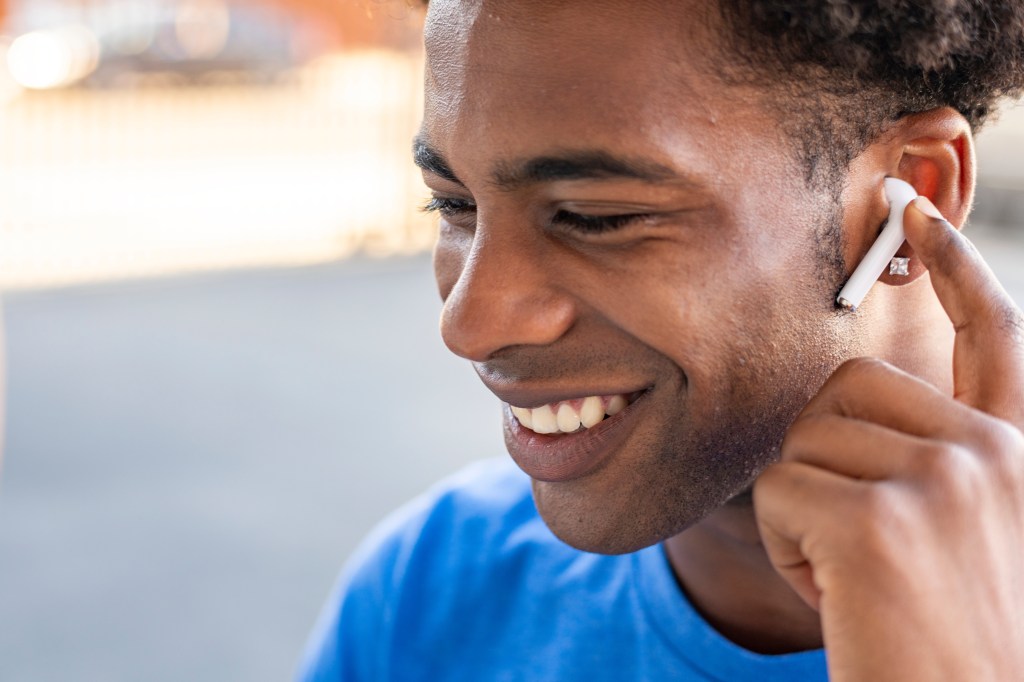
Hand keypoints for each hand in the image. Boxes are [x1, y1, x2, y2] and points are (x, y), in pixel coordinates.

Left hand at [753, 197, 1023, 680]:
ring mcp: (944, 482)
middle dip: (826, 453)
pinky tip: (837, 596)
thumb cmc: (955, 643)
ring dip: (806, 509)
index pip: (995, 336)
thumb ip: (939, 463)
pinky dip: (785, 547)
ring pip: (805, 437)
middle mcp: (996, 457)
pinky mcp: (879, 522)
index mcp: (1022, 460)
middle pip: (850, 386)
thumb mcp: (972, 540)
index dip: (956, 267)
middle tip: (856, 537)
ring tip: (856, 577)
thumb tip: (851, 411)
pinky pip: (777, 490)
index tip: (915, 210)